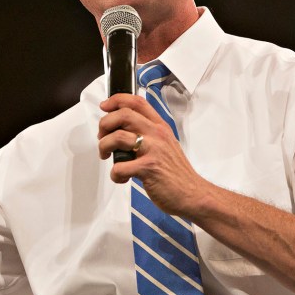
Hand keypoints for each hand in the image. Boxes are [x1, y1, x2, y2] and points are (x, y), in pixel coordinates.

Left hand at [97, 94, 209, 216]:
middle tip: (102, 138)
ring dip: (104, 146)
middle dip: (104, 124)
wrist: (192, 193)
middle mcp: (157, 134)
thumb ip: (147, 134)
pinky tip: (122, 178)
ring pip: (118, 137)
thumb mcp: (165, 145)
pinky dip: (114, 174)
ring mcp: (153, 150)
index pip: (137, 102)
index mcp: (160, 126)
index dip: (116, 100)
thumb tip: (121, 131)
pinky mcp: (149, 168)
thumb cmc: (176, 172)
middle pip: (123, 114)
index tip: (104, 107)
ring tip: (107, 157)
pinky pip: (120, 167)